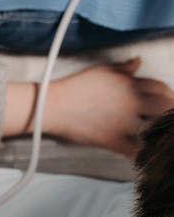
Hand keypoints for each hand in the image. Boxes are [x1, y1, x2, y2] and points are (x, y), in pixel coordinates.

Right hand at [44, 59, 173, 156]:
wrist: (53, 106)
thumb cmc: (75, 87)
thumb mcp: (101, 71)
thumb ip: (123, 69)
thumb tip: (138, 62)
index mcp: (129, 84)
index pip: (161, 88)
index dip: (169, 94)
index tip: (170, 100)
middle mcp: (131, 102)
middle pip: (164, 108)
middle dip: (170, 112)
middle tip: (169, 119)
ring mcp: (122, 122)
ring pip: (153, 129)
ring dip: (159, 133)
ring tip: (160, 137)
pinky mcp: (112, 139)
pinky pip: (134, 150)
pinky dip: (141, 153)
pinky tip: (144, 154)